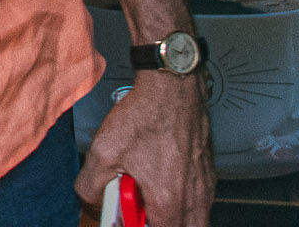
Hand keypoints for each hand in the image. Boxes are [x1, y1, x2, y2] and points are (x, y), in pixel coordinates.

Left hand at [79, 73, 213, 226]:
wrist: (173, 85)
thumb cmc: (146, 113)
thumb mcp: (103, 151)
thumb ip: (90, 186)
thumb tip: (90, 201)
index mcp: (168, 200)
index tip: (126, 220)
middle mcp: (193, 196)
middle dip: (161, 225)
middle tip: (141, 214)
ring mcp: (205, 185)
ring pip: (195, 219)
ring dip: (173, 217)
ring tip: (150, 199)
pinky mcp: (208, 172)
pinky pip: (200, 200)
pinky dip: (184, 201)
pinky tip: (163, 181)